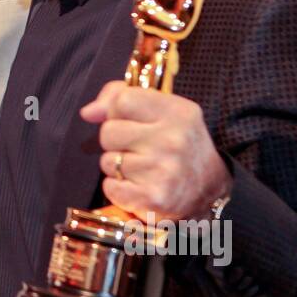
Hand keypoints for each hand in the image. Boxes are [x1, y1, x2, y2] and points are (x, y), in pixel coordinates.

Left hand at [79, 82, 229, 221]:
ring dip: (119, 168)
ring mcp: (162, 171)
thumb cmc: (178, 145)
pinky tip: (139, 186)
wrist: (208, 190)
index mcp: (177, 112)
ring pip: (108, 161)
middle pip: (108, 132)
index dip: (117, 112)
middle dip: (117, 142)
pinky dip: (119, 189)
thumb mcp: (163, 110)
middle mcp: (172, 140)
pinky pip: (110, 187)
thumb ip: (121, 97)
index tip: (132, 122)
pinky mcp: (152, 198)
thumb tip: (88, 112)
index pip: (122, 100)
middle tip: (140, 149)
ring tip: (143, 169)